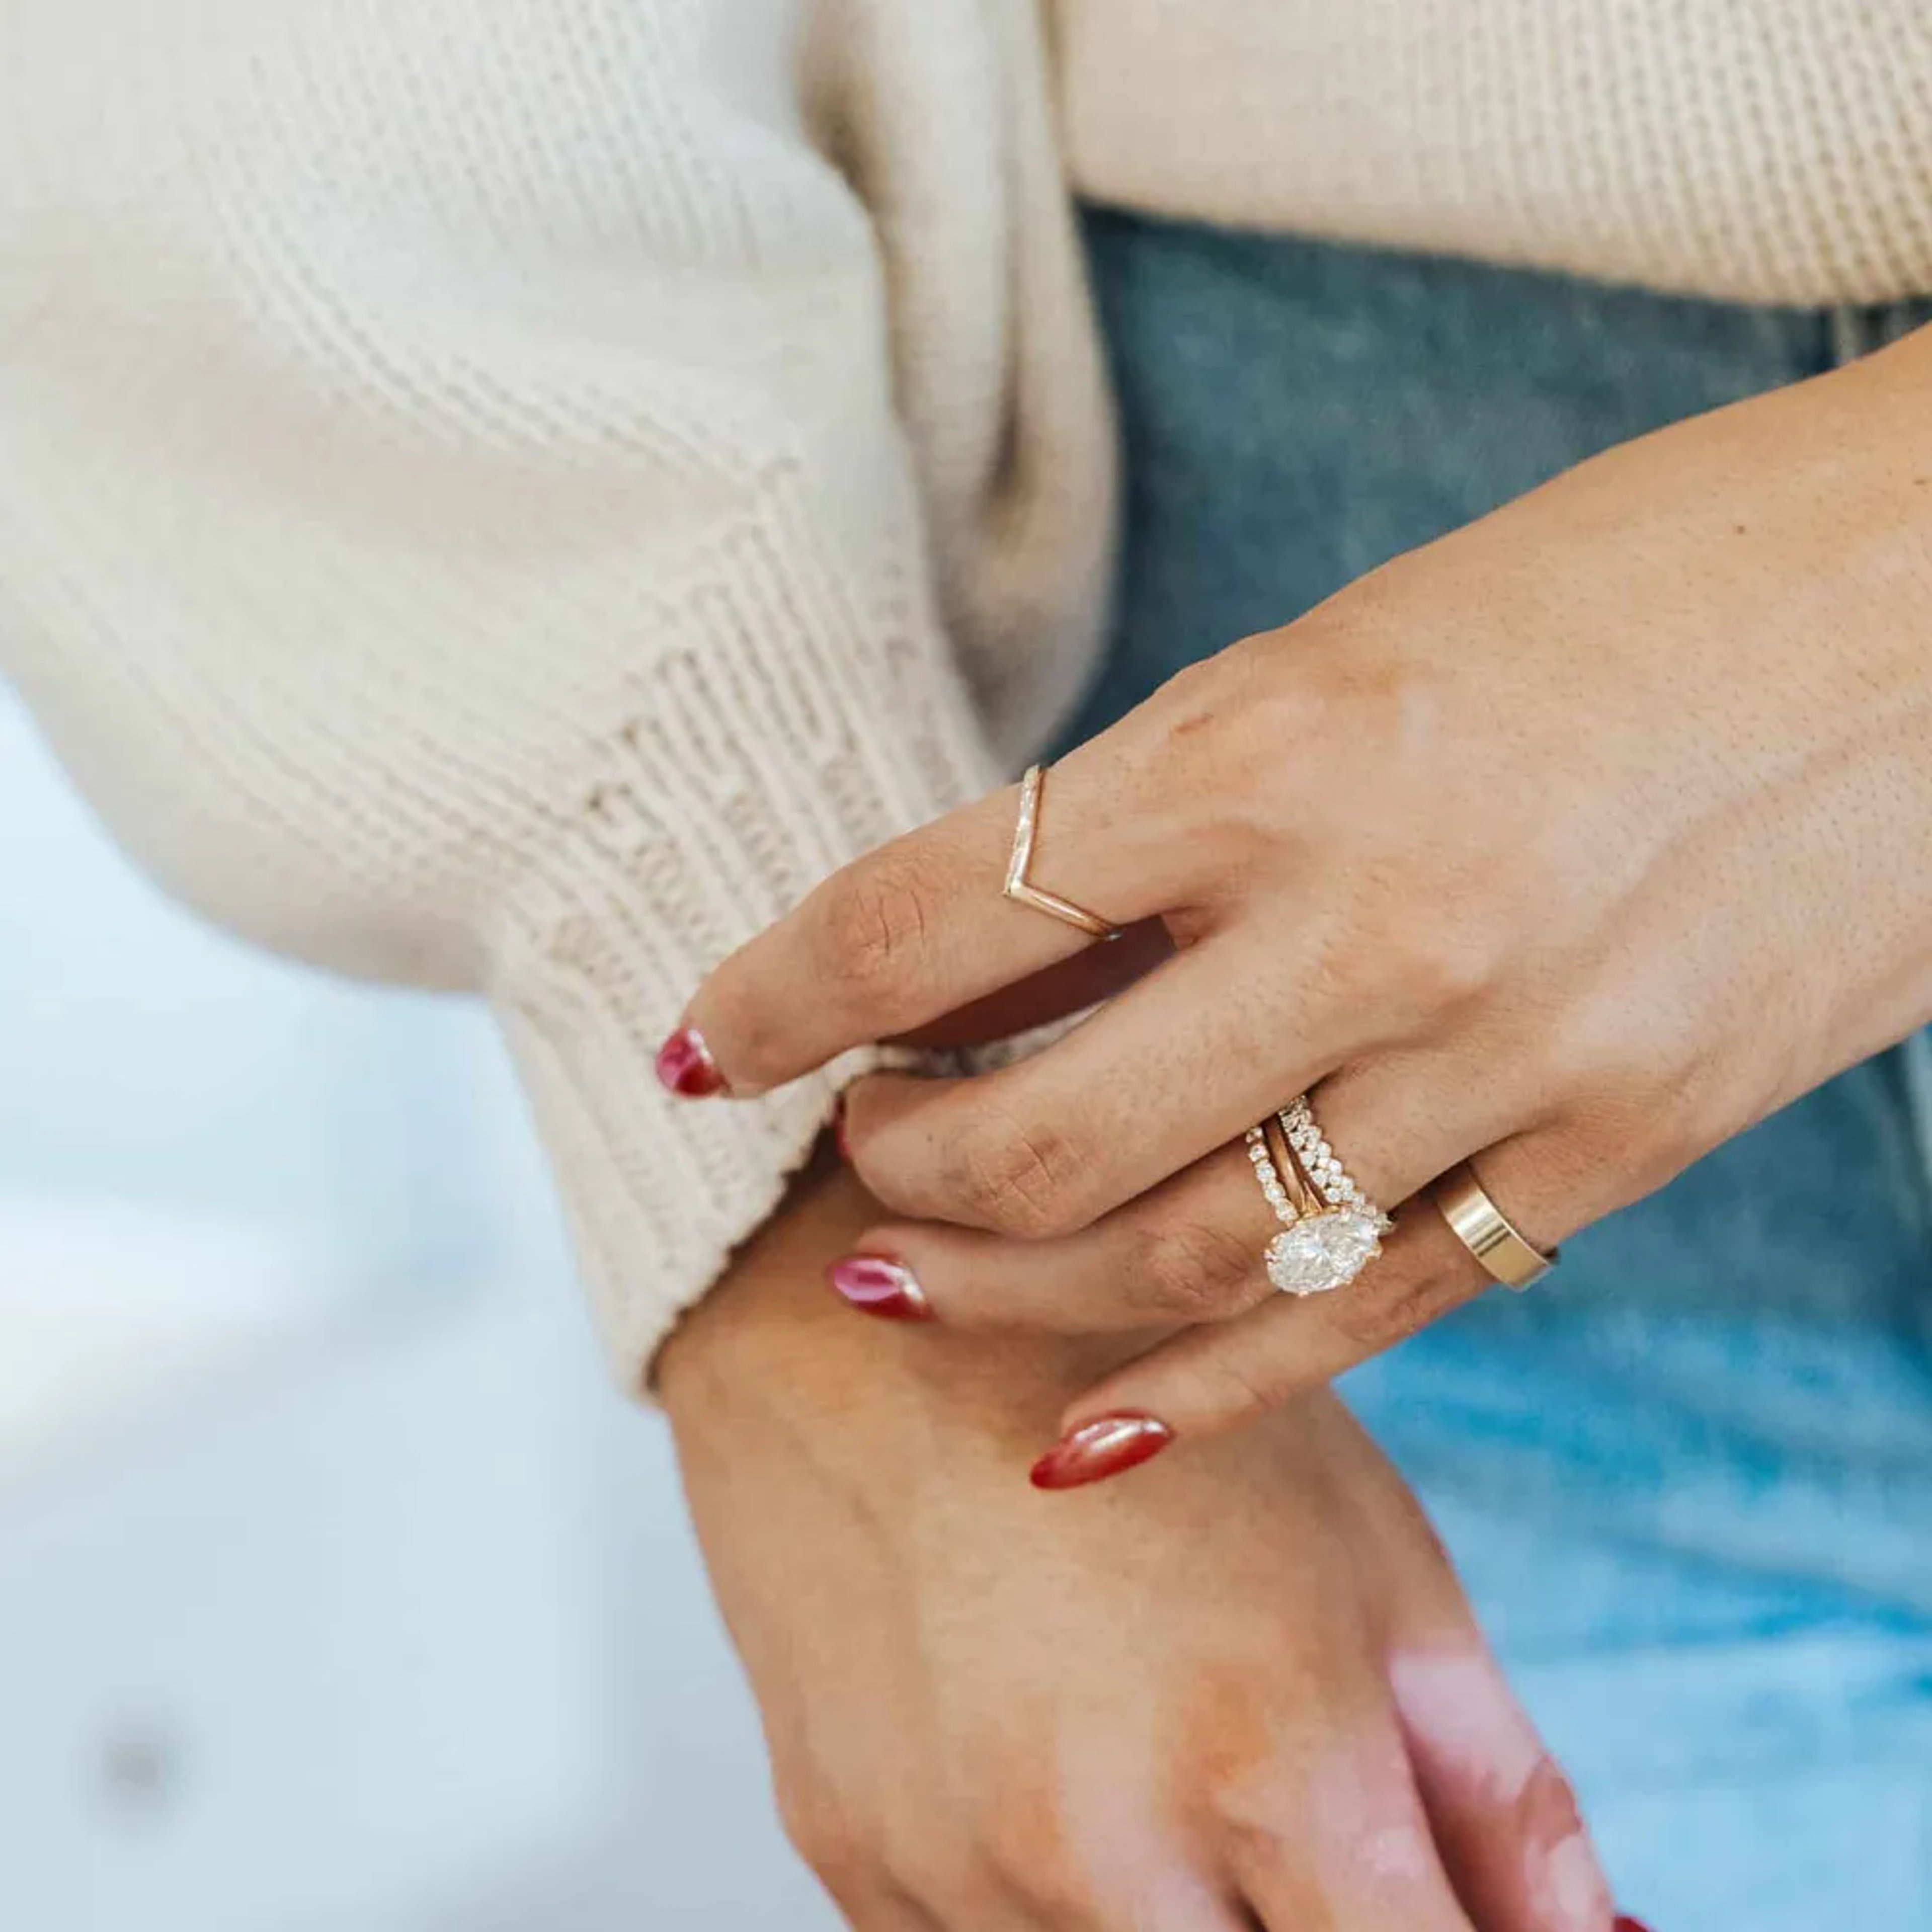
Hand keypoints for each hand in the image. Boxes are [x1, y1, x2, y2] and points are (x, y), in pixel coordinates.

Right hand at [659, 1161, 1618, 1930]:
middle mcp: (1106, 1847)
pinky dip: (1043, 1907)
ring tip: (1151, 1759)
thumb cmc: (1141, 1421)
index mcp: (1270, 1757)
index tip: (1425, 1914)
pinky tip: (1043, 1766)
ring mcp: (958, 1871)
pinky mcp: (852, 1869)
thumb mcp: (1368, 1555)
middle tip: (1289, 1838)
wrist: (862, 1332)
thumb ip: (1500, 1789)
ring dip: (1169, 1916)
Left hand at [667, 324, 1931, 1465]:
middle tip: (843, 1155)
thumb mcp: (1340, 658)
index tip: (707, 1034)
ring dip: (1000, 1295)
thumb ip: (1159, 827)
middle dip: (887, 1168)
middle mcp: (1368, 924)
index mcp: (1271, 746)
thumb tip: (977, 958)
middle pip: (1024, 1138)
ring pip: (1171, 1263)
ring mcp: (1497, 1063)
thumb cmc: (1621, 582)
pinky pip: (1356, 1321)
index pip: (928, 913)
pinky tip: (1074, 1436)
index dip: (778, 988)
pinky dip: (1194, 1395)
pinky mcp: (1604, 1156)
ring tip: (908, 1281)